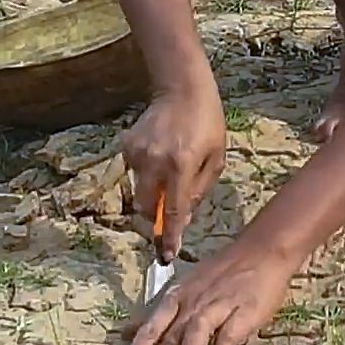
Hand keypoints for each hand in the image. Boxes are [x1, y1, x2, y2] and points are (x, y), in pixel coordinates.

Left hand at [119, 239, 294, 344]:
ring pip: (195, 335)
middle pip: (171, 337)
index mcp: (178, 296)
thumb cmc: (224, 272)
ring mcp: (219, 305)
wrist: (264, 250)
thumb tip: (127, 333)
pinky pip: (228, 337)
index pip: (151, 328)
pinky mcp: (245, 311)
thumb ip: (162, 313)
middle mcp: (193, 301)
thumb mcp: (187, 286)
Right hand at [120, 92, 226, 257]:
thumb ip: (200, 190)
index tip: (167, 256)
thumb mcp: (216, 158)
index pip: (175, 211)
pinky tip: (160, 154)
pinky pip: (134, 172)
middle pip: (148, 208)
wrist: (182, 89)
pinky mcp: (127, 145)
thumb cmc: (207, 123)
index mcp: (182, 165)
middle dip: (157, 216)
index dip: (170, 237)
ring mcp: (138, 153)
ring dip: (153, 192)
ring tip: (170, 169)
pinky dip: (146, 173)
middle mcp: (156, 161)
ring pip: (139, 191)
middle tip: (168, 211)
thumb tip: (184, 216)